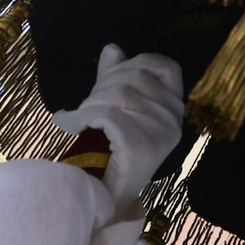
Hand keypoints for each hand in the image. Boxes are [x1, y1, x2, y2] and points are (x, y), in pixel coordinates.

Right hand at [0, 155, 113, 244]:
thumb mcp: (36, 175)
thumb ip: (62, 193)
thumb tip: (65, 210)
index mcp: (81, 191)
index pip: (105, 210)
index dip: (87, 214)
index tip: (68, 217)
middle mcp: (81, 224)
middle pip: (82, 240)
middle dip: (62, 237)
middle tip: (30, 231)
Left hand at [51, 44, 183, 203]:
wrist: (106, 196)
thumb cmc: (112, 153)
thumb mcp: (115, 107)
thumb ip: (116, 77)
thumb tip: (112, 48)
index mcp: (175, 108)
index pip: (168, 67)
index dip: (137, 63)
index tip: (111, 79)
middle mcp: (175, 118)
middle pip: (134, 76)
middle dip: (101, 87)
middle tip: (84, 107)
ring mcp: (162, 132)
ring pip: (118, 94)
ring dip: (88, 104)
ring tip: (76, 120)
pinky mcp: (143, 144)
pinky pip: (106, 114)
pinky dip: (80, 117)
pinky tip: (69, 125)